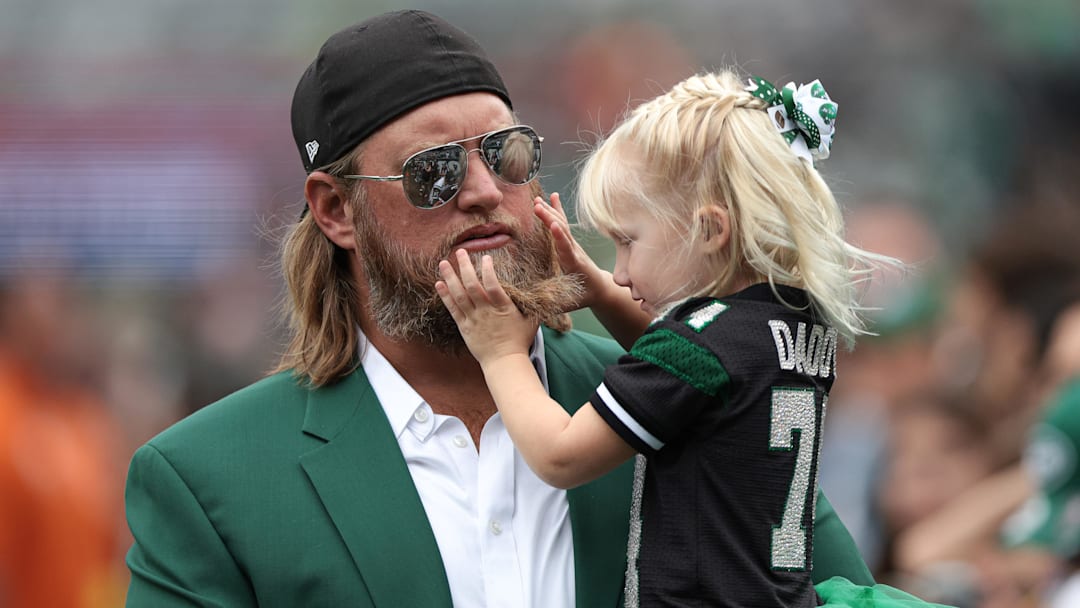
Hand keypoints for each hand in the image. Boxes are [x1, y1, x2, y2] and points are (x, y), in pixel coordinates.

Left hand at [436, 249, 538, 365]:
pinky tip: (439, 283)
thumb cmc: (520, 341)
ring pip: (459, 295)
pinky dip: (445, 296)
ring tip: (443, 263)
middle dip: (465, 267)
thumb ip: (533, 304)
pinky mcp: (464, 327)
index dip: (488, 270)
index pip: (493, 285)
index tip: (486, 257)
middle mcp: (486, 312)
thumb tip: (547, 291)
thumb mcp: (531, 320)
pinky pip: (453, 309)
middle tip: (460, 251)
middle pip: (472, 286)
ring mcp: (473, 319)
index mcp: (503, 308)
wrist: (504, 362)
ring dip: (450, 277)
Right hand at [534, 192, 609, 309]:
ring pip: (561, 225)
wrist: (600, 287)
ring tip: (537, 201)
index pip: (567, 250)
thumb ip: (553, 307)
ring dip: (550, 212)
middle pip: (562, 232)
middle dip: (550, 219)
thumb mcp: (569, 304)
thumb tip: (533, 315)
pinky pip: (563, 222)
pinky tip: (552, 196)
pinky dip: (557, 208)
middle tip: (537, 206)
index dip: (561, 238)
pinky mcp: (570, 241)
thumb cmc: (583, 296)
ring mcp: (573, 244)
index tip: (554, 226)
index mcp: (574, 265)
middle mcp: (574, 251)